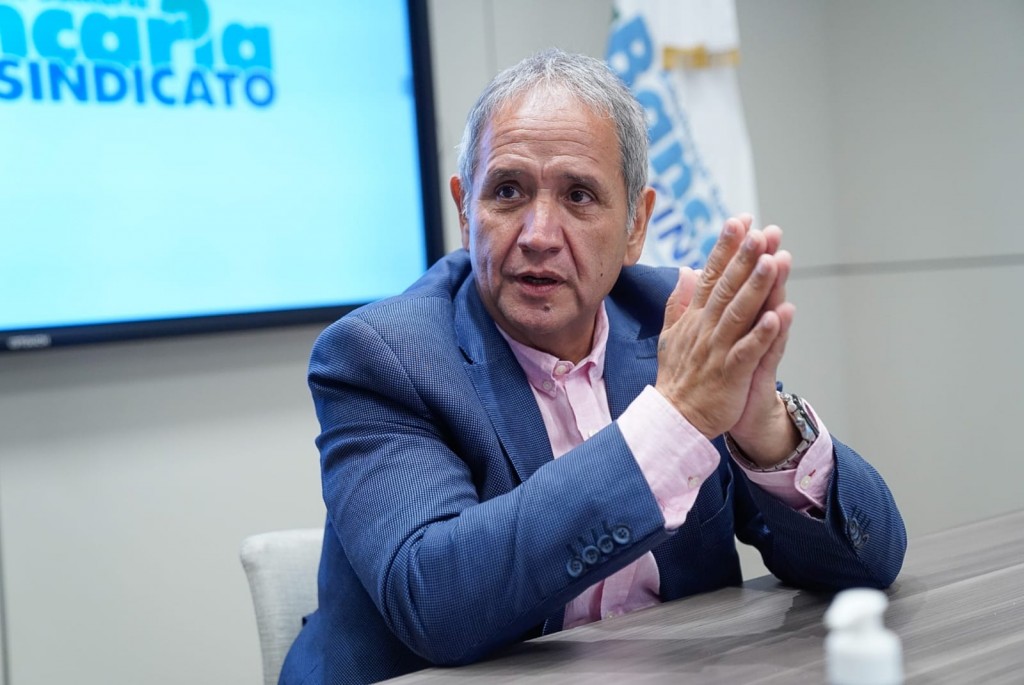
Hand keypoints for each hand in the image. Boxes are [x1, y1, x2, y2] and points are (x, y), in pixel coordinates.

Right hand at [654, 216, 794, 451]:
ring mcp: (718, 351)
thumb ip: (678, 302)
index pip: (710, 276)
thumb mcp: (670, 335)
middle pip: (727, 288)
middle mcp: (705, 330)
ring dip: (756, 287)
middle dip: (745, 258)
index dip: (725, 248)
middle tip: (761, 231)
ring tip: (772, 261)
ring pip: (739, 313)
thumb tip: (685, 270)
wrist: (675, 419)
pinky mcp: (730, 374)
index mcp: (694, 319)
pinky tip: (779, 315)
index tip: (739, 221)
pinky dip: (763, 334)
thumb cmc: (678, 379)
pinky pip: (748, 351)